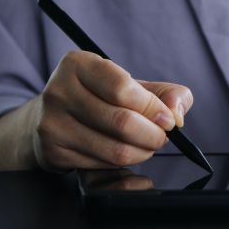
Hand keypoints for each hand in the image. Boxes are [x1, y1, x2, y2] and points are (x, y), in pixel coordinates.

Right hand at [32, 51, 192, 170]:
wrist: (54, 116)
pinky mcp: (53, 151)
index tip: (168, 119)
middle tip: (161, 136)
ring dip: (143, 152)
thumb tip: (177, 113)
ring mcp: (52, 123)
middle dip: (154, 135)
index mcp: (79, 64)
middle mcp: (59, 91)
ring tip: (147, 144)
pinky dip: (124, 162)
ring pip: (115, 149)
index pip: (123, 89)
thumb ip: (167, 93)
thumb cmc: (102, 97)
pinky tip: (125, 151)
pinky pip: (103, 164)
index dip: (153, 108)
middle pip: (122, 122)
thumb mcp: (134, 84)